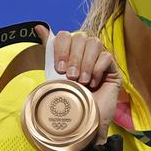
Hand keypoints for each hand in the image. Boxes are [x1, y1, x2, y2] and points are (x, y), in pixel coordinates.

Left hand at [36, 26, 121, 145]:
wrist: (84, 123)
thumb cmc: (69, 102)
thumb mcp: (54, 76)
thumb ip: (50, 52)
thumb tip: (38, 26)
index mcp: (70, 53)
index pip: (66, 36)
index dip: (62, 48)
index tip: (58, 68)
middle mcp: (85, 54)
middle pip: (80, 37)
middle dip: (73, 58)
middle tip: (71, 78)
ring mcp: (100, 60)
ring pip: (94, 43)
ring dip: (86, 63)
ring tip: (82, 82)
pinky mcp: (113, 69)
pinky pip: (107, 56)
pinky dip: (98, 69)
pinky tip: (95, 83)